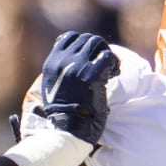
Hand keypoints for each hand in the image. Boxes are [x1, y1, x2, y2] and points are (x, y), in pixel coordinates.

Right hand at [35, 31, 118, 147]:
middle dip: (98, 49)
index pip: (69, 37)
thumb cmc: (63, 113)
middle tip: (104, 64)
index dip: (83, 44)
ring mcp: (77, 65)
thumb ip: (60, 70)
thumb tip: (72, 59)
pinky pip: (108, 56)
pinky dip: (114, 63)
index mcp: (51, 63)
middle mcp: (63, 60)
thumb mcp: (52, 87)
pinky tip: (113, 74)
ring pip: (97, 43)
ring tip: (110, 69)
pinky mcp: (92, 74)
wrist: (68, 128)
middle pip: (86, 39)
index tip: (90, 56)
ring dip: (106, 53)